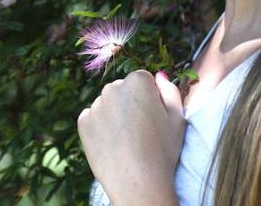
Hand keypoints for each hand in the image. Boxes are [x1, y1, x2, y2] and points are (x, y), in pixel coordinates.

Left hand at [77, 70, 184, 205]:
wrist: (138, 184)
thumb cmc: (163, 151)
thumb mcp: (178, 119)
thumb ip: (170, 91)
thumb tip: (159, 76)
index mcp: (138, 82)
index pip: (142, 79)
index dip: (150, 98)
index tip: (153, 117)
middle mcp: (113, 88)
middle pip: (122, 89)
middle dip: (129, 103)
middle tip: (140, 131)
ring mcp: (96, 105)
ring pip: (107, 104)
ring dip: (114, 114)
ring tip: (126, 140)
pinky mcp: (83, 122)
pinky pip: (92, 117)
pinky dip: (100, 127)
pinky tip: (112, 144)